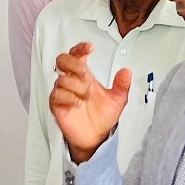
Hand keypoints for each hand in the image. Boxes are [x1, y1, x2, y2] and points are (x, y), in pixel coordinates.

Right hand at [49, 44, 130, 164]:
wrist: (95, 136)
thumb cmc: (102, 116)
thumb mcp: (118, 100)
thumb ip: (122, 85)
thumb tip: (127, 72)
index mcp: (85, 75)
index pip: (77, 55)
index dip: (81, 48)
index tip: (90, 48)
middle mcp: (72, 81)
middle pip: (62, 60)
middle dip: (73, 63)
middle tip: (84, 72)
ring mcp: (63, 92)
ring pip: (62, 79)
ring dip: (76, 87)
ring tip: (86, 97)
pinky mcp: (57, 104)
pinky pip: (57, 95)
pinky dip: (69, 97)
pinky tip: (78, 103)